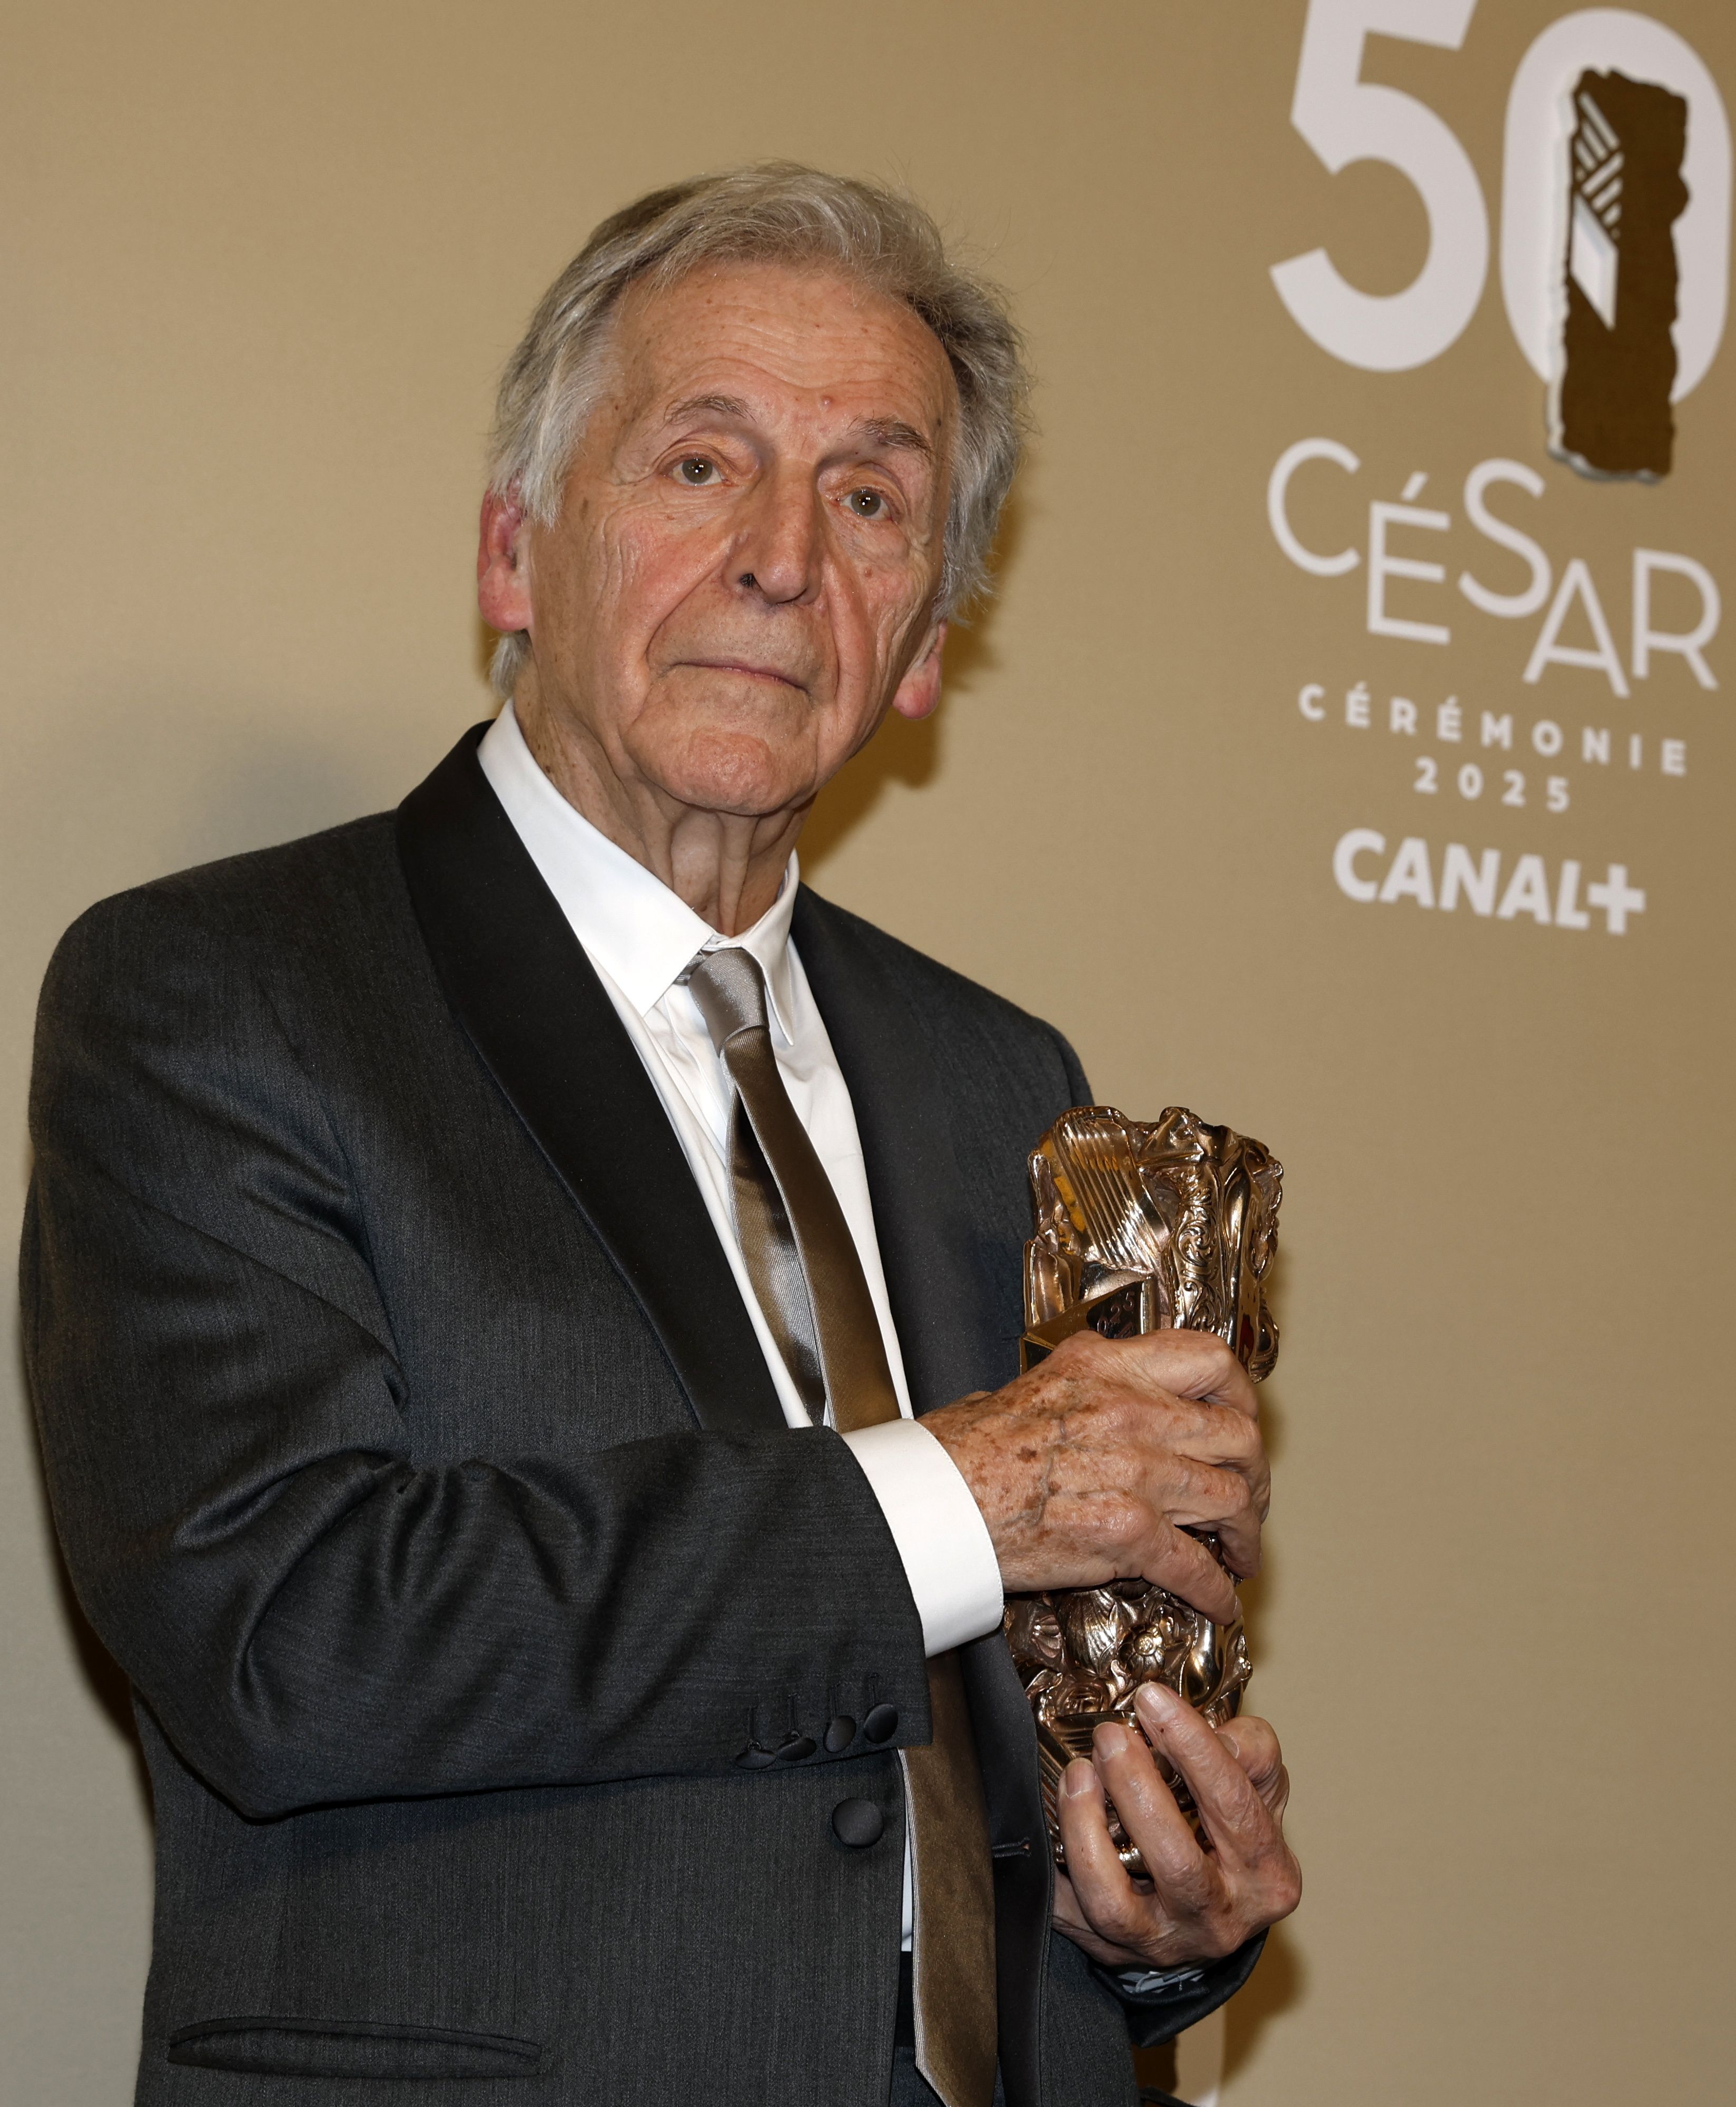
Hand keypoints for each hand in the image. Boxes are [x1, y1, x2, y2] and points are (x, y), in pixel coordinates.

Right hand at [923, 1328, 1266, 1621]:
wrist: (940, 1498)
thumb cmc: (967, 1448)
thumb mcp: (1034, 1382)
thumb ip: (1084, 1386)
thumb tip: (1096, 1399)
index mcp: (1109, 1367)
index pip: (1209, 1359)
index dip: (1240, 1395)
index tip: (1241, 1419)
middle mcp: (1134, 1412)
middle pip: (1237, 1436)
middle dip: (1254, 1474)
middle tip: (1249, 1495)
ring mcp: (1138, 1473)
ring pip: (1231, 1500)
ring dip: (1245, 1534)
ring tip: (1242, 1553)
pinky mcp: (1129, 1533)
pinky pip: (1197, 1566)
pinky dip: (1217, 1590)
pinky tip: (1220, 1600)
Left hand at [1052, 1682, 1299, 1969]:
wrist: (1212, 1909)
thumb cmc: (1233, 1835)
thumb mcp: (1260, 1787)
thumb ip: (1248, 1748)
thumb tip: (1199, 1730)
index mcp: (1265, 1875)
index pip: (1234, 1806)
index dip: (1193, 1747)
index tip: (1152, 1699)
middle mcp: (1218, 1920)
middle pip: (1177, 1862)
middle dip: (1136, 1790)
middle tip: (1111, 1736)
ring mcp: (1162, 1942)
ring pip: (1114, 1903)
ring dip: (1086, 1831)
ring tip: (1078, 1774)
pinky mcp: (1111, 1951)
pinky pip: (1068, 1915)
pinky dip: (1053, 1868)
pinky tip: (1046, 1820)